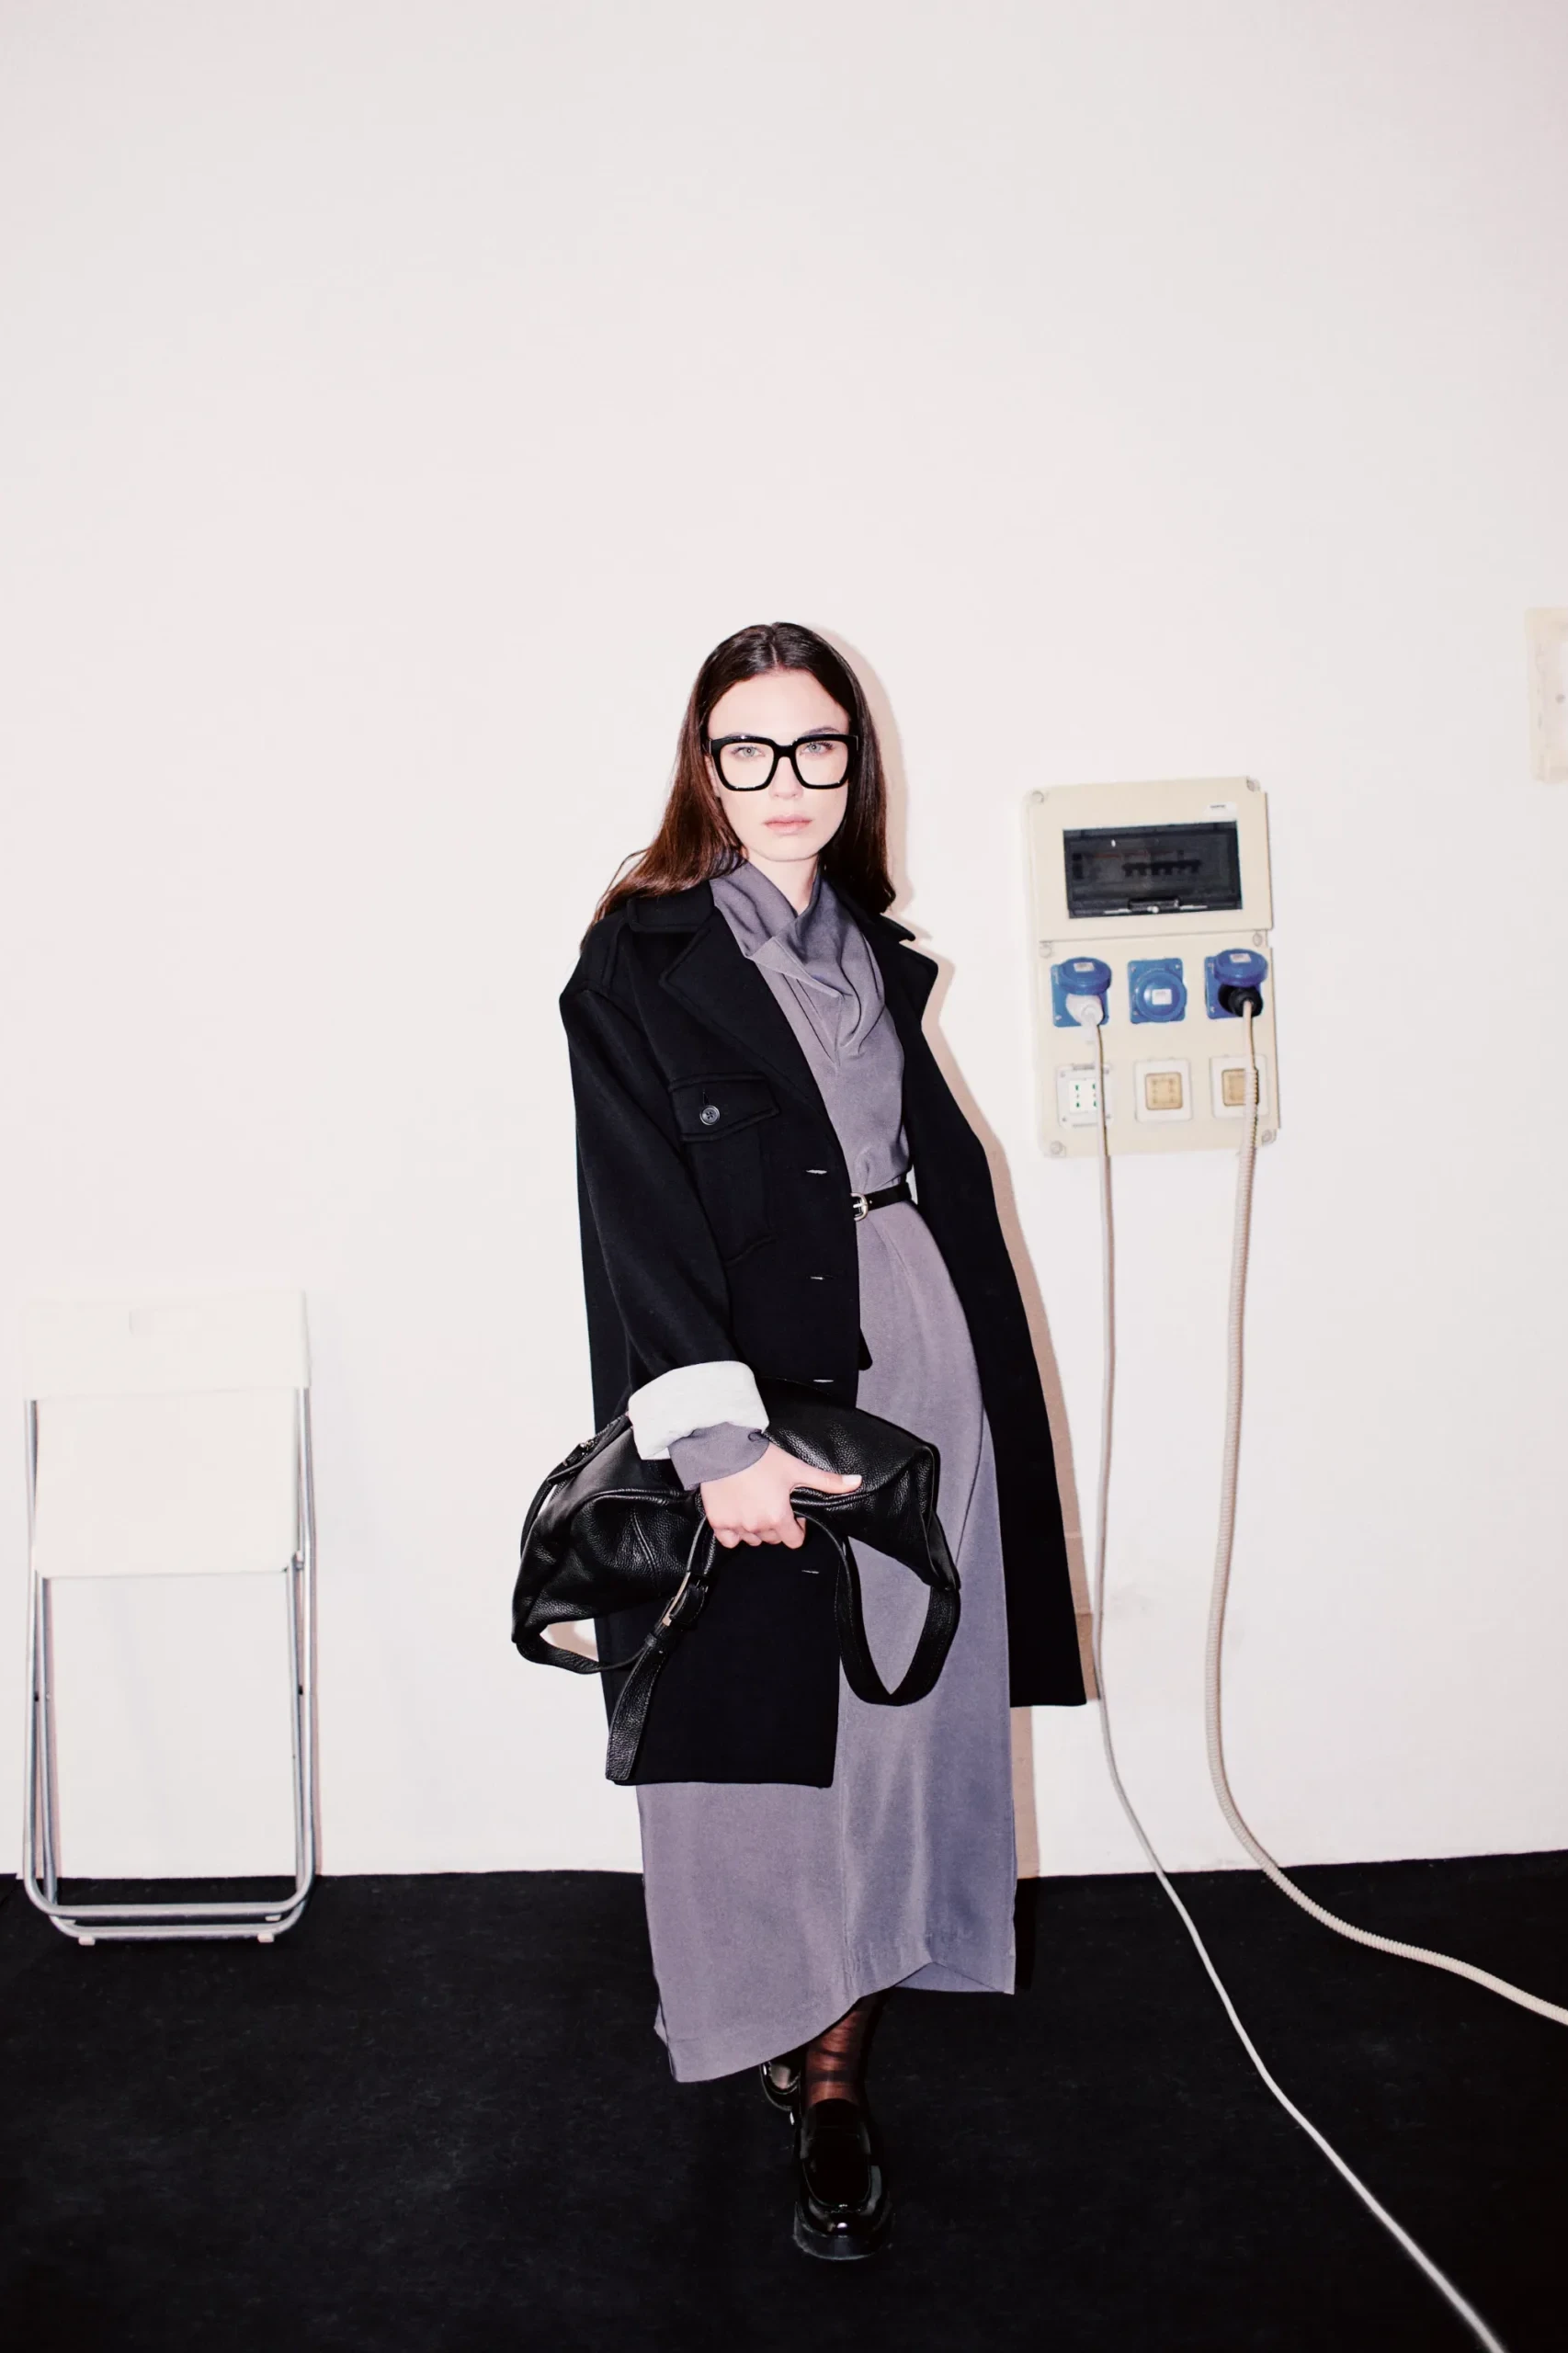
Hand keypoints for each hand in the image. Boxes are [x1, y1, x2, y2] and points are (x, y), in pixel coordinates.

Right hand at [699, 1441, 861, 1549]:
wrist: (725, 1449)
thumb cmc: (762, 1458)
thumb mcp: (798, 1469)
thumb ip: (828, 1481)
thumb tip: (857, 1482)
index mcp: (778, 1517)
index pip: (794, 1541)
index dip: (797, 1528)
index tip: (793, 1513)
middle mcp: (757, 1526)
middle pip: (773, 1538)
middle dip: (776, 1525)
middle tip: (773, 1503)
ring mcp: (736, 1526)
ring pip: (752, 1539)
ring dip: (756, 1528)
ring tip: (755, 1506)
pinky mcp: (718, 1522)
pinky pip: (730, 1539)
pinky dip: (734, 1532)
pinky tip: (738, 1514)